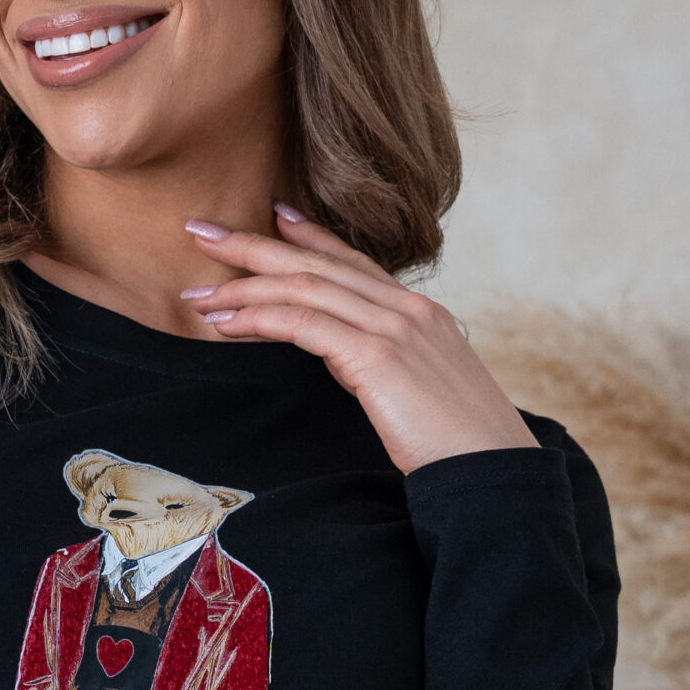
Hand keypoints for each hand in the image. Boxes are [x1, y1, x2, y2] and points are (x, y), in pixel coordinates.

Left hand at [182, 206, 537, 474]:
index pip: (355, 261)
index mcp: (422, 314)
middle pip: (318, 263)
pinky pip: (303, 323)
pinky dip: (259, 317)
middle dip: (254, 245)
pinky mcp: (378, 357)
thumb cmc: (458, 447)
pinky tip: (226, 323)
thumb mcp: (419, 391)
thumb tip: (344, 358)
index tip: (273, 215)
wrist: (493, 474)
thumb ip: (382, 364)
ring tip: (197, 292)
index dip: (311, 236)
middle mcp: (409, 309)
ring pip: (304, 287)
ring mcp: (396, 328)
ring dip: (242, 286)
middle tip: (203, 231)